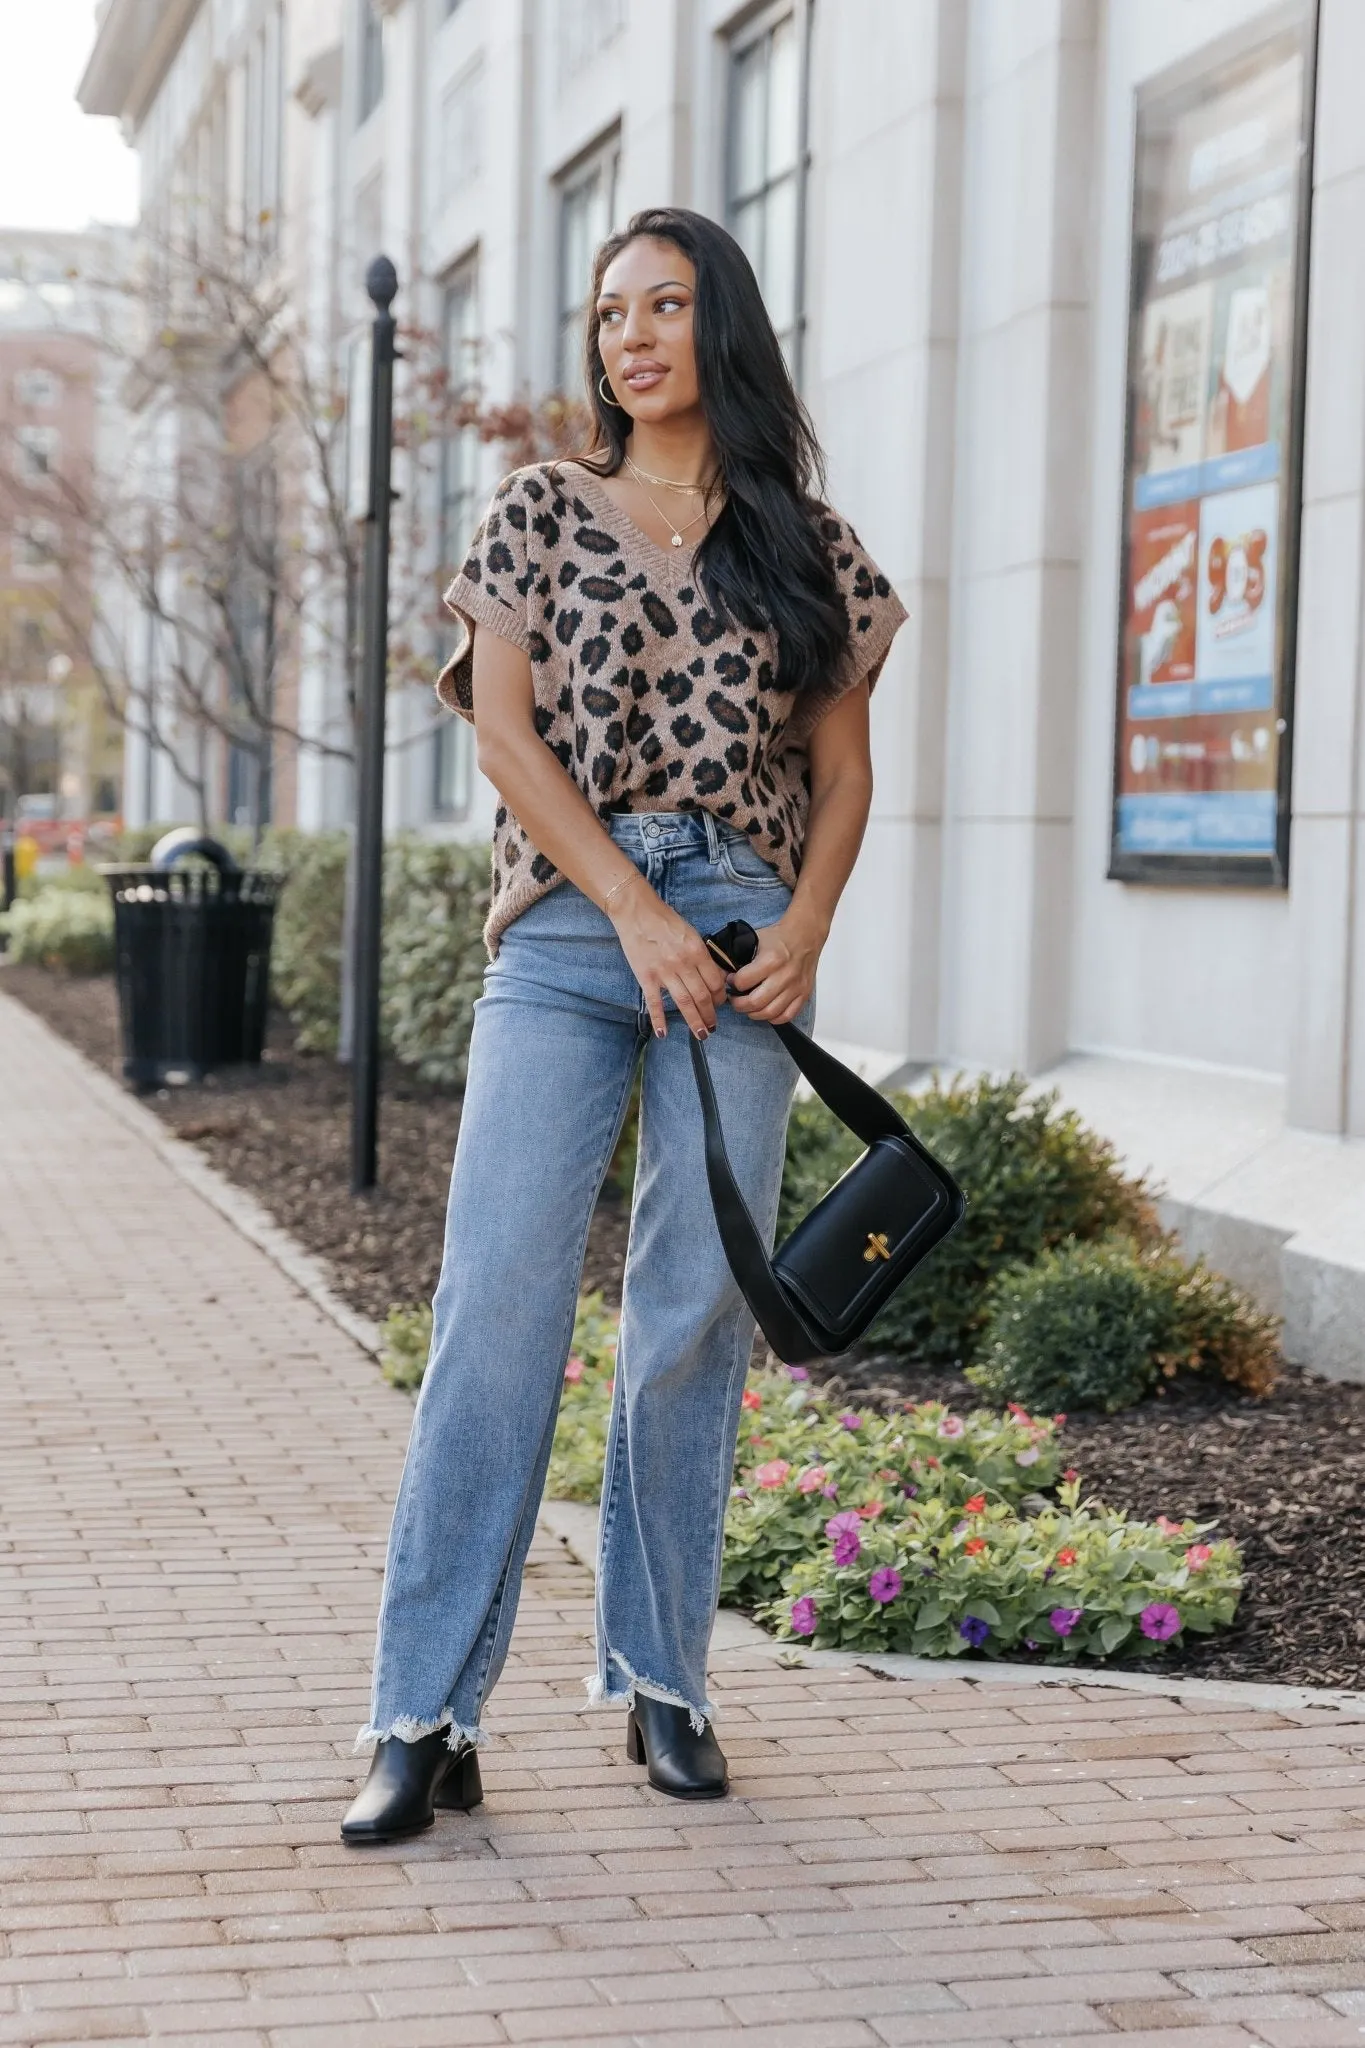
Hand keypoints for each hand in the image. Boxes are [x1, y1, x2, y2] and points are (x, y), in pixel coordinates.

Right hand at [609, 873, 728, 1038]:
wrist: (637, 912)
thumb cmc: (666, 921)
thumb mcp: (691, 934)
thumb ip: (702, 955)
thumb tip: (714, 977)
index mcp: (698, 951)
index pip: (716, 982)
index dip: (721, 997)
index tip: (721, 1005)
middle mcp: (684, 964)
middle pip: (703, 996)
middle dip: (710, 1015)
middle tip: (713, 1027)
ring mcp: (664, 972)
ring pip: (684, 1002)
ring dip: (695, 1021)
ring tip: (701, 1034)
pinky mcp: (646, 977)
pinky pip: (654, 1003)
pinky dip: (659, 1020)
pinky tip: (663, 1033)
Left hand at [727, 906, 825, 1024]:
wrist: (805, 935)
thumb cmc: (778, 938)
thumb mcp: (755, 939)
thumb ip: (738, 956)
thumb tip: (722, 972)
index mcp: (771, 960)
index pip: (743, 982)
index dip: (732, 983)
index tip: (730, 981)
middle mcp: (785, 975)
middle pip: (755, 1002)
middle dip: (739, 1004)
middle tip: (735, 999)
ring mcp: (795, 987)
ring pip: (770, 1013)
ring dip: (754, 1013)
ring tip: (748, 1006)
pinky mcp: (803, 994)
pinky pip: (787, 1016)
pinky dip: (773, 1018)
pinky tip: (766, 1010)